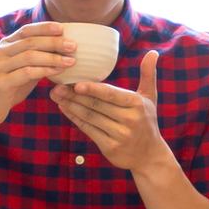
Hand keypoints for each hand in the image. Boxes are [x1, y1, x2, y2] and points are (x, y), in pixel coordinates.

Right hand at [0, 22, 74, 130]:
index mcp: (5, 45)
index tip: (63, 28)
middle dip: (54, 42)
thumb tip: (63, 51)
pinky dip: (44, 71)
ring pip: (30, 56)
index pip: (27, 30)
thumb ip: (37, 60)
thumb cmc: (9, 88)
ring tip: (71, 61)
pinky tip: (58, 72)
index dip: (45, 27)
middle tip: (73, 46)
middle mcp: (0, 52)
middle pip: (31, 42)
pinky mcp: (0, 82)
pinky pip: (26, 73)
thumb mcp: (24, 70)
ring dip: (53, 58)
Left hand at [50, 49, 170, 172]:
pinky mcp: (110, 147)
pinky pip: (88, 130)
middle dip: (74, 95)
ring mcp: (119, 135)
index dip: (93, 89)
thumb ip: (148, 74)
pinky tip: (64, 108)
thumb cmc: (147, 121)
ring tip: (56, 95)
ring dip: (71, 106)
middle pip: (97, 105)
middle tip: (57, 86)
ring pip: (90, 117)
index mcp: (136, 104)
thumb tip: (152, 52)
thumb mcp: (150, 97)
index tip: (76, 83)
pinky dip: (74, 118)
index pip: (111, 94)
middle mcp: (129, 120)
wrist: (150, 156)